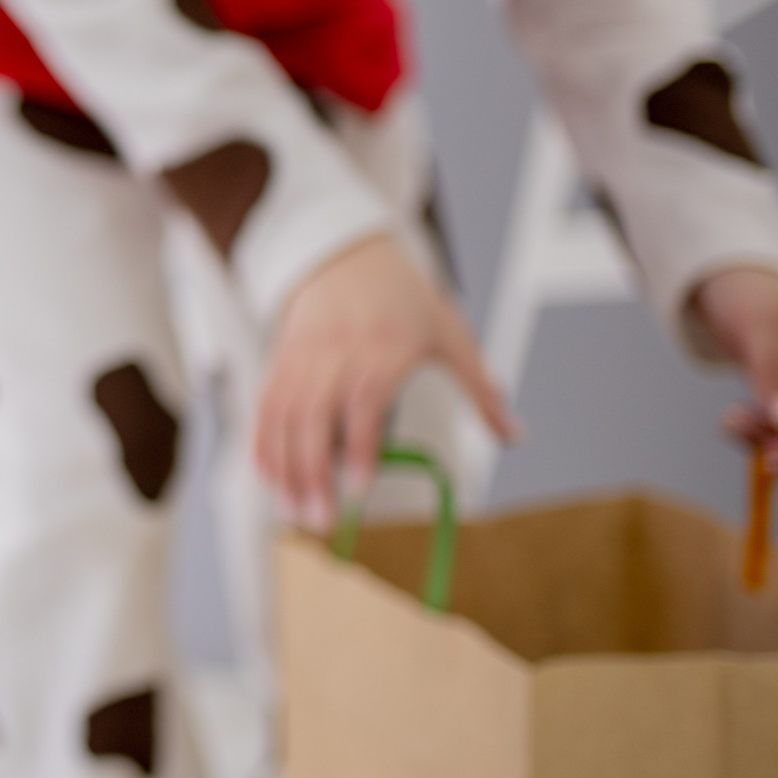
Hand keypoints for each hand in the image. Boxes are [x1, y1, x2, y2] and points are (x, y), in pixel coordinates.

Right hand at [256, 232, 517, 531]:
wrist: (345, 255)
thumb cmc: (403, 298)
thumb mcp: (450, 334)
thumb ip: (479, 388)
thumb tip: (514, 436)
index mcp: (383, 347)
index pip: (364, 403)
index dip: (359, 448)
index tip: (360, 491)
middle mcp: (337, 354)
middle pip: (315, 419)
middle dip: (313, 474)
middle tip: (321, 522)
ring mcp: (303, 358)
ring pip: (284, 418)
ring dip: (285, 469)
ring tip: (294, 512)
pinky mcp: (280, 362)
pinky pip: (265, 407)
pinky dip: (263, 445)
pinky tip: (269, 478)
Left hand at [694, 265, 777, 472]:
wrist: (718, 281)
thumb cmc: (748, 293)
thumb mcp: (761, 328)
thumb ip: (774, 373)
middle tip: (764, 458)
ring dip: (764, 435)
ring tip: (732, 422)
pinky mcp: (775, 392)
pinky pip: (769, 421)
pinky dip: (751, 427)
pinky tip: (732, 421)